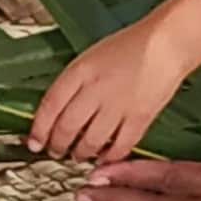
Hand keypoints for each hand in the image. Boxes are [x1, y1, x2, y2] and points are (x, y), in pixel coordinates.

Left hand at [28, 17, 196, 162]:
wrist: (167, 42)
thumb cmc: (130, 46)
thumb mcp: (92, 56)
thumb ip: (74, 82)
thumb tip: (57, 111)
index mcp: (81, 70)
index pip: (50, 105)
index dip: (38, 128)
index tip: (33, 142)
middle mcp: (97, 89)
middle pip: (67, 127)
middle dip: (57, 145)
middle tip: (55, 151)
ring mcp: (119, 105)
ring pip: (91, 141)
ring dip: (80, 153)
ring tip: (78, 155)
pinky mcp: (141, 117)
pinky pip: (120, 145)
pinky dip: (109, 156)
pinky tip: (104, 158)